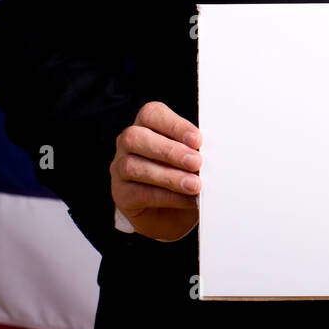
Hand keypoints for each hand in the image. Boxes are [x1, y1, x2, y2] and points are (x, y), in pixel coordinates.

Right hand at [111, 101, 201, 241]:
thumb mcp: (195, 161)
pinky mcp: (121, 195)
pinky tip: (187, 200)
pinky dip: (167, 196)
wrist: (175, 214)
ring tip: (194, 185)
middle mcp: (128, 144)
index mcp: (146, 126)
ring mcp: (119, 169)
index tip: (198, 140)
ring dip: (168, 176)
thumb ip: (197, 152)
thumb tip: (208, 153)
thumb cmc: (186, 177)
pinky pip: (138, 193)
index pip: (152, 114)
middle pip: (135, 138)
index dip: (174, 125)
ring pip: (133, 166)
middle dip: (169, 150)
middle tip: (196, 163)